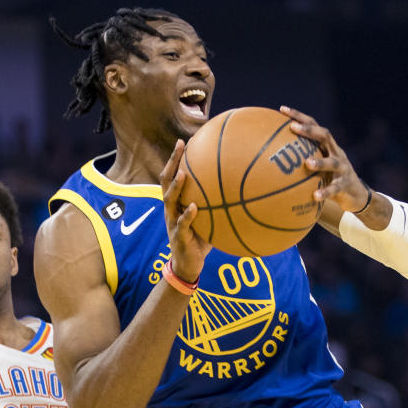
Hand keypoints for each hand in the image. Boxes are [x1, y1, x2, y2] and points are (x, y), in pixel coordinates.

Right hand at [160, 140, 211, 282]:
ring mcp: (172, 222)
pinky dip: (187, 215)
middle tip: (180, 146)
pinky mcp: (178, 237)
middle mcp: (171, 209)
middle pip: (166, 181)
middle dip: (173, 162)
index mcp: (176, 203)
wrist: (187, 266)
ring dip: (176, 186)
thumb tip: (241, 190)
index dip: (175, 159)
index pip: (172, 176)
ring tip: (183, 174)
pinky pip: (182, 224)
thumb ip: (217, 205)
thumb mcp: (208, 219)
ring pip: (169, 200)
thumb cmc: (200, 240)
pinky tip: (194, 207)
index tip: (183, 141)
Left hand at [280, 106, 370, 212]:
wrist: (355, 195)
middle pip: (325, 135)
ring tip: (307, 164)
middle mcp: (336, 153)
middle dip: (309, 130)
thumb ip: (299, 162)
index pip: (314, 125)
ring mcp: (343, 168)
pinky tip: (315, 196)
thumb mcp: (316, 168)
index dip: (299, 116)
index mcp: (327, 146)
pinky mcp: (346, 185)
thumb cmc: (328, 179)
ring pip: (333, 162)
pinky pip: (335, 188)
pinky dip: (326, 192)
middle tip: (293, 127)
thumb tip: (268, 161)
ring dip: (320, 162)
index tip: (282, 109)